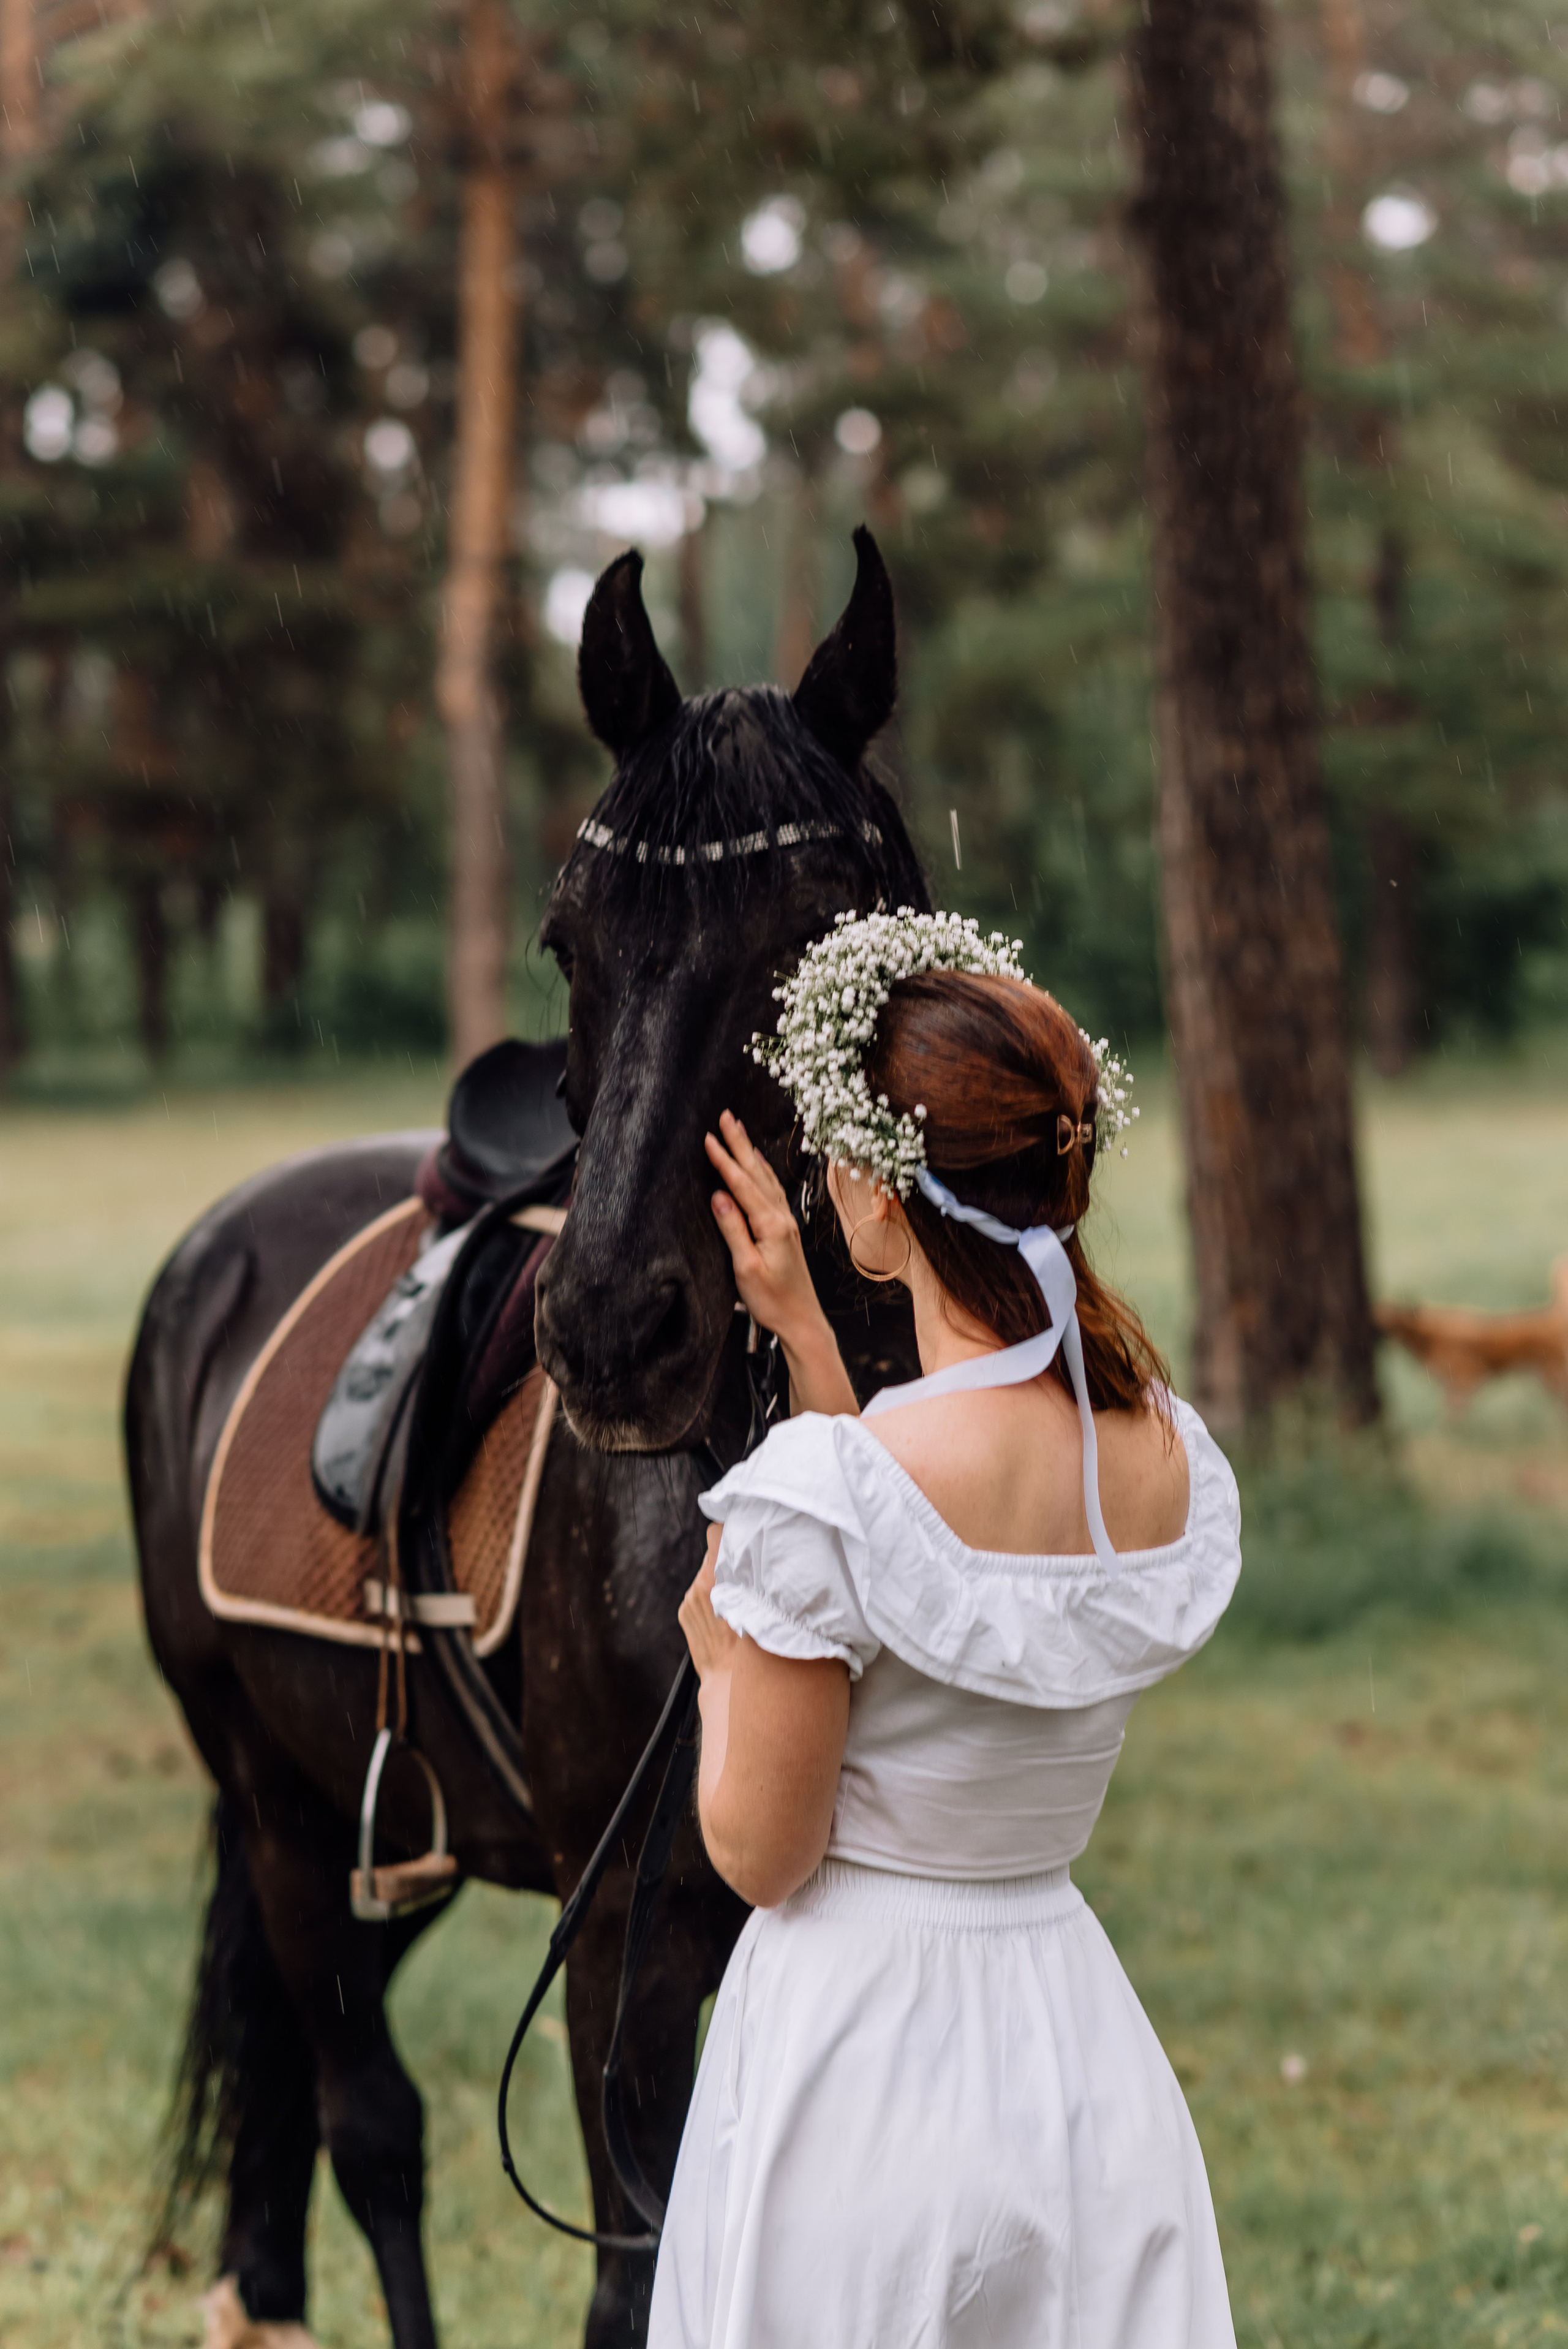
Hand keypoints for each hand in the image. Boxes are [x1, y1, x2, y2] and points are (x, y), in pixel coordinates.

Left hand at [679, 1526, 740, 1683]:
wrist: (728, 1679)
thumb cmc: (752, 1645)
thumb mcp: (760, 1604)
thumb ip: (751, 1572)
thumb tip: (751, 1546)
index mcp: (717, 1579)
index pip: (715, 1532)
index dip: (728, 1531)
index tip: (741, 1535)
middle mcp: (698, 1585)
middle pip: (714, 1555)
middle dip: (728, 1561)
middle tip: (746, 1576)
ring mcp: (688, 1599)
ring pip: (706, 1575)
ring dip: (719, 1581)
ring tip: (737, 1602)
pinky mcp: (683, 1610)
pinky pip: (699, 1593)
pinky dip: (710, 1598)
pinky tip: (723, 1616)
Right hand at [705, 1112, 823, 1346]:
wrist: (802, 1320)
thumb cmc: (772, 1300)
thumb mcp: (746, 1268)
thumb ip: (733, 1229)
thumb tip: (718, 1196)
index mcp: (771, 1225)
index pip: (742, 1185)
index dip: (724, 1160)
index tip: (708, 1137)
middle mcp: (782, 1218)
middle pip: (757, 1173)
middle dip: (740, 1143)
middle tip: (726, 1116)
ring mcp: (786, 1223)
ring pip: (765, 1179)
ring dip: (751, 1154)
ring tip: (738, 1131)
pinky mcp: (785, 1230)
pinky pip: (772, 1191)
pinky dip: (761, 1172)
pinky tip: (757, 1167)